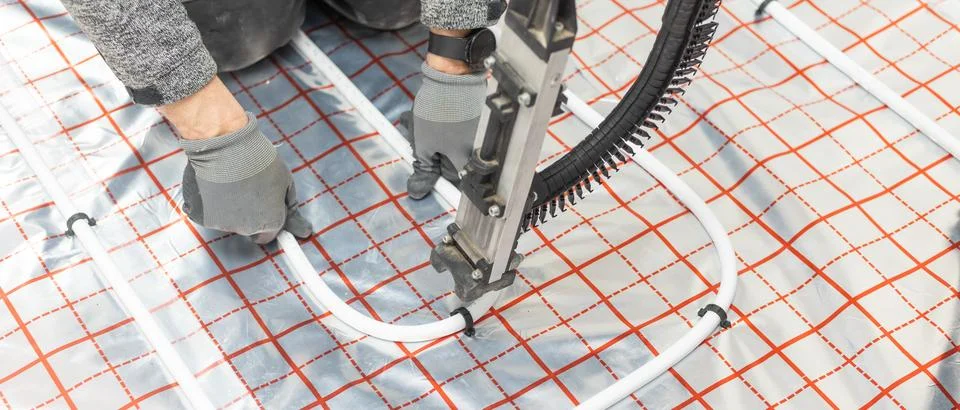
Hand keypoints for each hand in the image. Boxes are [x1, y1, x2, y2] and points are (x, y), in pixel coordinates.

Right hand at [179, 112, 311, 243]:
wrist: (224, 144)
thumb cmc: (258, 158)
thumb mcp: (285, 179)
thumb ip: (290, 205)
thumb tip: (302, 229)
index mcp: (270, 222)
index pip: (269, 235)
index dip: (267, 220)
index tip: (263, 206)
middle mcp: (246, 229)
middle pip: (248, 228)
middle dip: (248, 212)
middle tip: (245, 186)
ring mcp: (221, 224)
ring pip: (226, 220)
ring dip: (228, 206)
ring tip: (229, 181)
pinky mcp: (200, 216)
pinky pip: (207, 212)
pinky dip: (209, 202)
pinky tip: (212, 184)